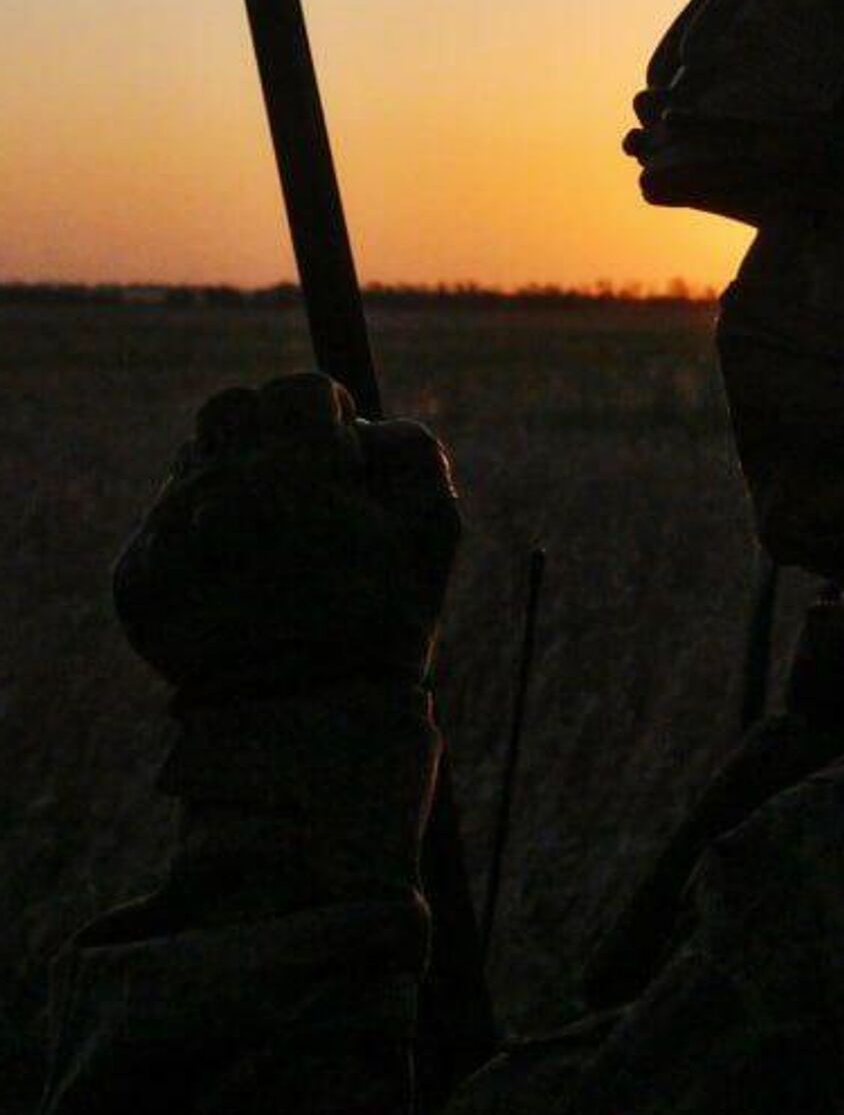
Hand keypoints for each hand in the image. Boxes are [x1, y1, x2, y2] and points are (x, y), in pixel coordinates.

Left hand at [114, 374, 459, 703]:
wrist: (305, 723)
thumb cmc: (381, 619)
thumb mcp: (434, 529)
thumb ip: (413, 450)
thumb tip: (364, 425)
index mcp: (292, 470)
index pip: (296, 391)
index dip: (325, 416)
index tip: (337, 457)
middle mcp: (218, 491)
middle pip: (231, 411)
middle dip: (271, 437)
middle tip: (298, 486)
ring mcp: (169, 533)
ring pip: (194, 464)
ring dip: (232, 483)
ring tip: (268, 540)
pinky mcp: (138, 576)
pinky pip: (164, 527)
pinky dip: (201, 543)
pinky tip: (237, 585)